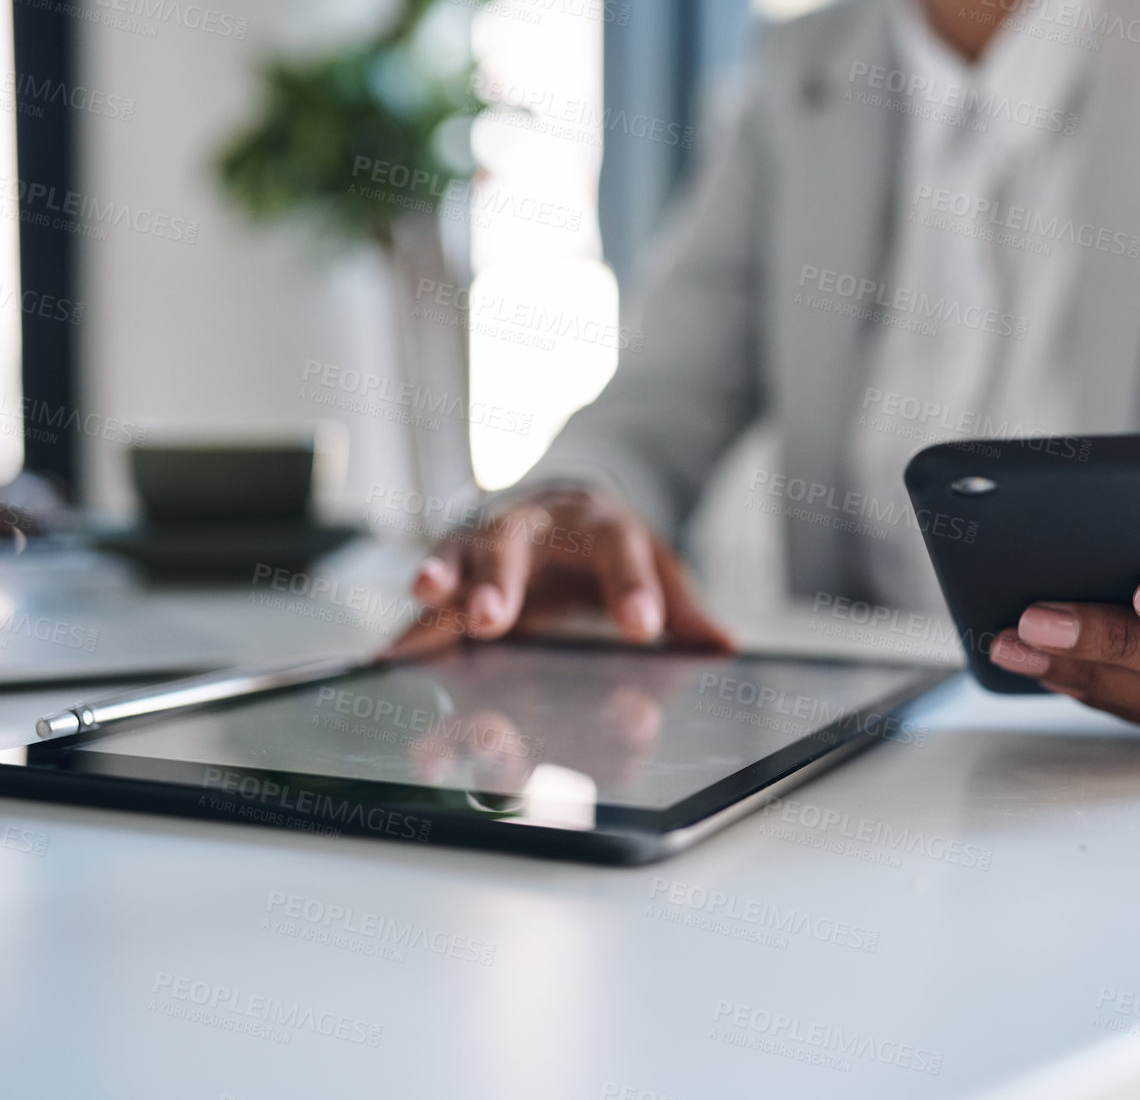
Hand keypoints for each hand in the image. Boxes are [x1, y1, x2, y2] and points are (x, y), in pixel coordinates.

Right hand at [390, 487, 735, 657]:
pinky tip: (388, 657)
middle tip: (491, 619)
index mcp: (603, 523)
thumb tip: (725, 648)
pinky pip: (429, 599)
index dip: (632, 587)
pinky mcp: (455, 568)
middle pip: (517, 542)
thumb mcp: (658, 570)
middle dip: (501, 579)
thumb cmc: (614, 548)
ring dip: (441, 577)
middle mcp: (538, 522)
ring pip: (460, 551)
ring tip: (423, 596)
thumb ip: (684, 610)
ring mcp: (489, 539)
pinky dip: (410, 626)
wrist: (568, 507)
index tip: (642, 626)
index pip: (622, 550)